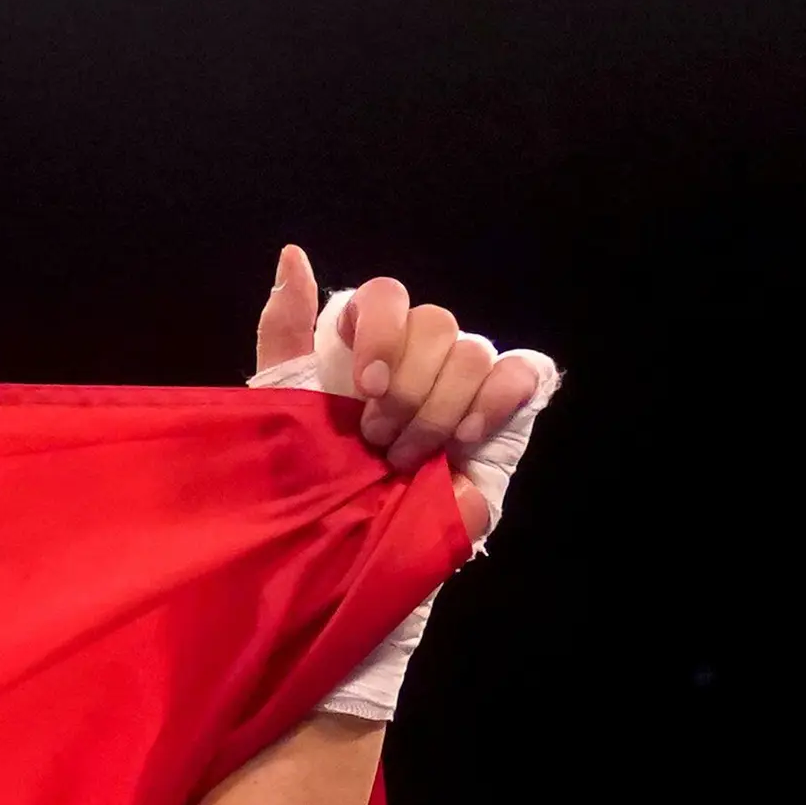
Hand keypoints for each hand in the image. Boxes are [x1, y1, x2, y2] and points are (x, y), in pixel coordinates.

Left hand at [250, 245, 544, 539]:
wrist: (356, 549)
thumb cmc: (316, 481)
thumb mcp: (285, 407)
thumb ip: (285, 331)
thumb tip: (292, 256)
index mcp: (370, 343)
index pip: (388, 293)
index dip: (382, 332)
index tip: (364, 389)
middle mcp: (421, 352)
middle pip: (436, 322)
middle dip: (406, 390)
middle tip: (378, 442)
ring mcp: (465, 379)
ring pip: (473, 350)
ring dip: (437, 412)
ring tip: (408, 459)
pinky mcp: (505, 409)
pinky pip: (521, 371)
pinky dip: (491, 404)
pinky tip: (461, 442)